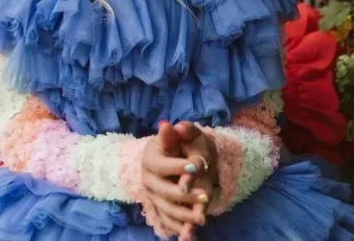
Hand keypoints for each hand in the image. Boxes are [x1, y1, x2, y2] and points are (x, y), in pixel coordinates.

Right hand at [138, 122, 208, 237]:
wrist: (177, 158)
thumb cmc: (182, 144)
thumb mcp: (185, 134)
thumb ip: (181, 131)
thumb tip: (168, 125)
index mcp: (149, 159)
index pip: (160, 165)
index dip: (177, 167)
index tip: (196, 167)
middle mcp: (148, 180)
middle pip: (163, 191)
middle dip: (184, 195)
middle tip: (205, 195)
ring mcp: (154, 196)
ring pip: (167, 209)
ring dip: (183, 216)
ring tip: (201, 218)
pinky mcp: (160, 208)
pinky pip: (167, 221)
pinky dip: (177, 229)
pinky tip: (189, 236)